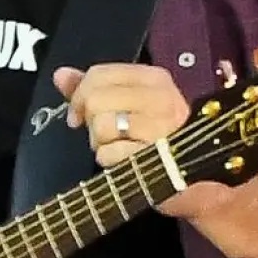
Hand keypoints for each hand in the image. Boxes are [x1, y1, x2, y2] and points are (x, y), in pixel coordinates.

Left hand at [48, 63, 226, 218]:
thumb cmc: (158, 140)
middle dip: (90, 121)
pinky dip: (109, 161)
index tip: (79, 114)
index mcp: (155, 80)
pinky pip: (108, 154)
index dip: (79, 94)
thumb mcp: (130, 105)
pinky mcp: (154, 158)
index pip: (99, 74)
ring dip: (101, 143)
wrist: (197, 183)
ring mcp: (161, 128)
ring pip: (100, 126)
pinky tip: (126, 162)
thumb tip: (60, 75)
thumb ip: (93, 88)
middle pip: (95, 99)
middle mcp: (161, 99)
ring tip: (120, 147)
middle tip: (106, 134)